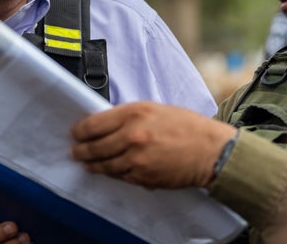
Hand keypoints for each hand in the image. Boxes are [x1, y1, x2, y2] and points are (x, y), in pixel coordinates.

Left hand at [70, 101, 237, 188]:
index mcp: (133, 113)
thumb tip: (104, 124)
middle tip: (75, 151)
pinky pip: (120, 176)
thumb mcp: (152, 109)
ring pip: (104, 165)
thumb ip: (126, 116)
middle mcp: (132, 136)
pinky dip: (112, 173)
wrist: (210, 151)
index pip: (93, 124)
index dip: (80, 131)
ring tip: (86, 163)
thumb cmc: (185, 126)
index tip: (75, 133)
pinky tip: (108, 170)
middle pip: (94, 147)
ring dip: (93, 165)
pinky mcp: (143, 177)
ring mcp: (136, 159)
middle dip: (81, 150)